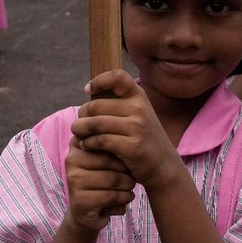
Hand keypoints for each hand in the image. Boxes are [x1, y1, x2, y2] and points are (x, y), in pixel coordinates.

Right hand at [63, 142, 135, 234]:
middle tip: (133, 176)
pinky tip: (127, 197)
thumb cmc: (103, 180)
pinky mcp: (80, 201)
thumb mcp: (107, 158)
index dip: (123, 150)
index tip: (130, 157)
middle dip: (127, 169)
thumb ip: (114, 145)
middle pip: (109, 159)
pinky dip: (125, 197)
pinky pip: (111, 196)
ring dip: (128, 184)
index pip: (106, 139)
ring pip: (112, 179)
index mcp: (78, 143)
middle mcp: (71, 159)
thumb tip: (131, 137)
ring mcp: (74, 180)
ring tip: (131, 186)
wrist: (88, 212)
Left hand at [71, 69, 181, 190]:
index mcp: (139, 96)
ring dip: (80, 130)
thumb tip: (88, 92)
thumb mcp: (137, 114)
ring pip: (95, 123)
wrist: (164, 165)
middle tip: (78, 125)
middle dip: (82, 115)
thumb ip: (118, 103)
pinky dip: (88, 143)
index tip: (88, 90)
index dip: (99, 81)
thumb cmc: (143, 138)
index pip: (117, 77)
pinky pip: (100, 140)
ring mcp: (137, 127)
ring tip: (78, 135)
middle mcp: (139, 108)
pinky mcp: (132, 146)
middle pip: (95, 105)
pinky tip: (86, 146)